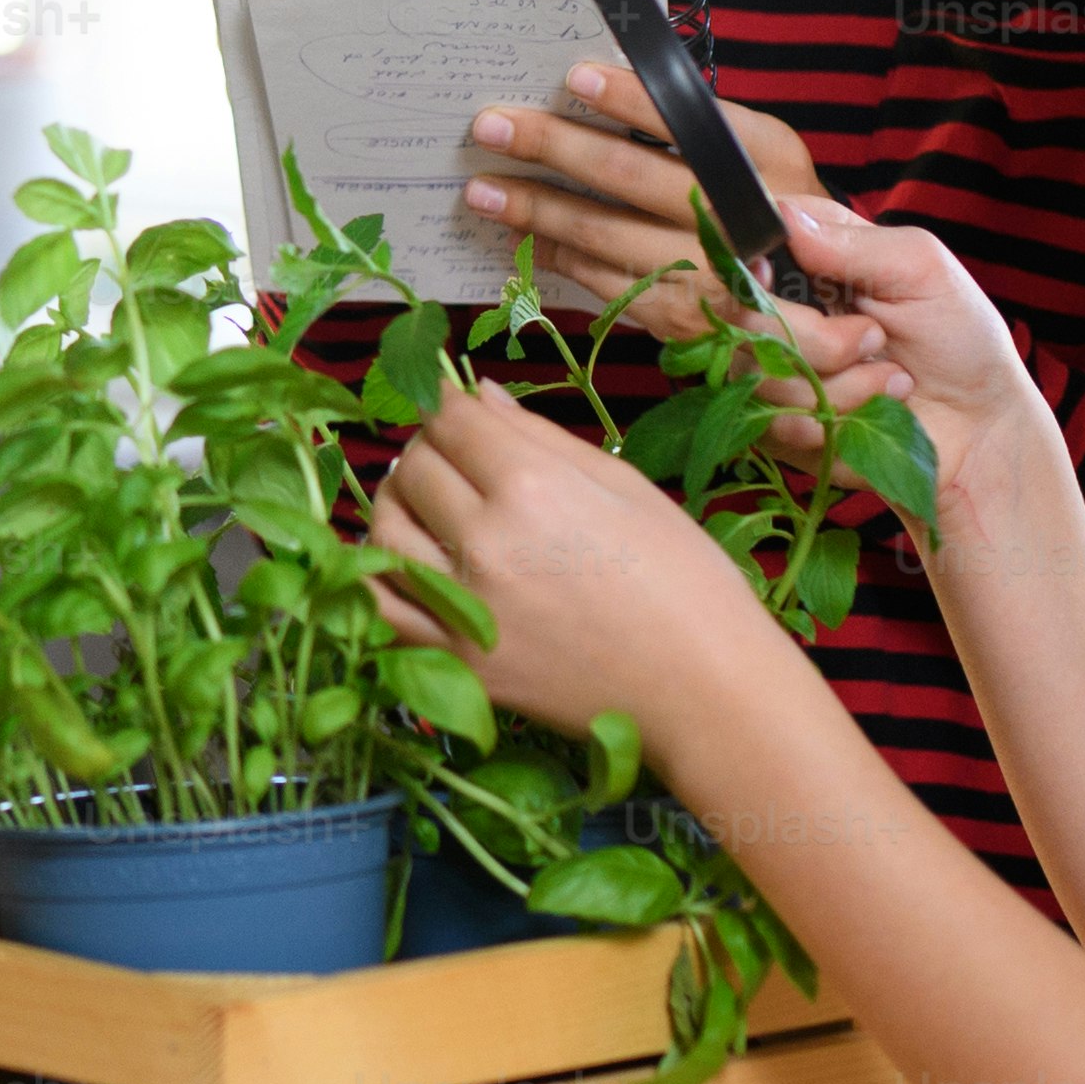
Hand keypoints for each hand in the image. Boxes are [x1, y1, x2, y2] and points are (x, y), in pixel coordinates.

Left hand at [364, 379, 789, 743]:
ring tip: (426, 508)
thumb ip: (540, 435)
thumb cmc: (688, 582)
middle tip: (453, 461)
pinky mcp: (459, 662)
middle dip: (426, 452)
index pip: (450, 420)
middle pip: (413, 470)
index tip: (456, 410)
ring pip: (383, 532)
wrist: (707, 691)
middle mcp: (487, 541)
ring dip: (395, 507)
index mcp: (534, 486)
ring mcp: (466, 607)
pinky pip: (382, 608)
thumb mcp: (627, 487)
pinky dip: (377, 578)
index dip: (447, 405)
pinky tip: (405, 564)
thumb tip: (475, 392)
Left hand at [460, 61, 895, 405]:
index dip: (630, 98)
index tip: (572, 74)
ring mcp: (713, 278)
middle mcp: (745, 221)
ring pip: (607, 238)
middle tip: (493, 125)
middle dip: (555, 147)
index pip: (691, 120)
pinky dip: (555, 259)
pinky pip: (605, 284)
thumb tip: (604, 80)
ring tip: (481, 187)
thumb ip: (699, 125)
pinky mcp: (684, 320)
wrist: (827, 304)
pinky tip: (514, 237)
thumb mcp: (762, 153)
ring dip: (536, 210)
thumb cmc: (775, 209)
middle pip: (634, 178)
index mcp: (769, 161)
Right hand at [757, 193, 1072, 550]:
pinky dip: (832, 420)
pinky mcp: (776, 422)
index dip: (744, 256)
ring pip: (758, 372)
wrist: (981, 429)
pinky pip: (773, 421)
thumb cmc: (960, 338)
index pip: (741, 239)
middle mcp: (780, 307)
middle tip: (876, 337)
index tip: (769, 273)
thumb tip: (783, 217)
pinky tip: (871, 412)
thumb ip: (853, 244)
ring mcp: (773, 367)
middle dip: (816, 337)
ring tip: (889, 379)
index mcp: (809, 254)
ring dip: (837, 384)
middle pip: (739, 312)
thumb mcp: (922, 268)